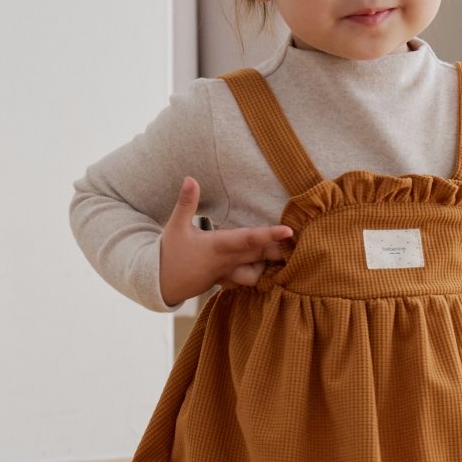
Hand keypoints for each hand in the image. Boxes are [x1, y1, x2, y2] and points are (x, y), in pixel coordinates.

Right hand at [159, 176, 294, 305]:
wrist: (160, 284)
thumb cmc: (168, 254)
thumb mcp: (175, 226)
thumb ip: (186, 202)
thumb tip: (190, 178)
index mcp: (217, 246)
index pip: (247, 239)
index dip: (269, 235)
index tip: (288, 231)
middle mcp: (227, 261)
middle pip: (260, 255)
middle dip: (280, 250)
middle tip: (300, 241)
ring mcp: (227, 274)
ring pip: (257, 273)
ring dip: (270, 265)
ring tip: (285, 254)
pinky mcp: (226, 282)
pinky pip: (247, 281)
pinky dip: (259, 276)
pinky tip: (269, 268)